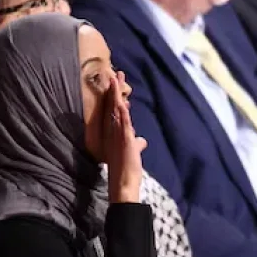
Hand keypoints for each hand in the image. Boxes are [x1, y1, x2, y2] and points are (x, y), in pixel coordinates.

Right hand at [104, 71, 146, 202]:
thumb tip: (142, 140)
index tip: (118, 83)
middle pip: (114, 105)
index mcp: (116, 131)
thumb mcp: (133, 152)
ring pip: (117, 110)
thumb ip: (136, 144)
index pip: (116, 110)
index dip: (117, 96)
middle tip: (116, 73)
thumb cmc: (127, 169)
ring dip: (117, 94)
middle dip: (115, 89)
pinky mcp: (125, 140)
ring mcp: (118, 134)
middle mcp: (114, 130)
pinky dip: (123, 113)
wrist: (123, 183)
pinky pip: (124, 124)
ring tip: (116, 78)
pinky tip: (123, 102)